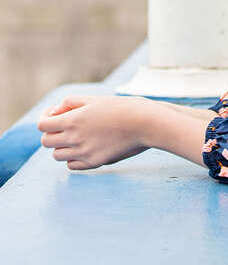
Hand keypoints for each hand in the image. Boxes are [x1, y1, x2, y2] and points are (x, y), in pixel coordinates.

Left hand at [37, 95, 151, 169]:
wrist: (147, 123)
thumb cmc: (124, 108)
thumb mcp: (96, 99)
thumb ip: (71, 103)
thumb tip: (55, 113)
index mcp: (74, 119)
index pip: (42, 125)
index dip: (45, 118)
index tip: (54, 115)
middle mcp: (75, 138)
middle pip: (46, 142)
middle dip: (52, 133)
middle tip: (66, 127)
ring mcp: (84, 152)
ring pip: (57, 155)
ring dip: (62, 146)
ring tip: (78, 137)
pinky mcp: (95, 163)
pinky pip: (72, 165)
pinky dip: (73, 158)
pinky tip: (85, 147)